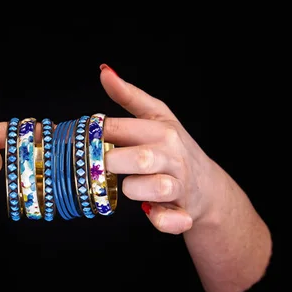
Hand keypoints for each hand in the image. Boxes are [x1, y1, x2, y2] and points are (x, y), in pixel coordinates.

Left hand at [102, 64, 219, 234]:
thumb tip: (104, 71)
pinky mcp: (181, 212)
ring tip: (131, 185)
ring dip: (133, 190)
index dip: (94, 136)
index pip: (117, 128)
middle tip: (104, 165)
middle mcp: (172, 155)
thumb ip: (129, 96)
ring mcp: (178, 185)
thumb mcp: (156, 117)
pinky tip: (153, 212)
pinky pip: (166, 220)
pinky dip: (159, 220)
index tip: (83, 141)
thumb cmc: (173, 148)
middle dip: (111, 163)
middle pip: (136, 159)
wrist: (207, 186)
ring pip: (149, 188)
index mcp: (161, 130)